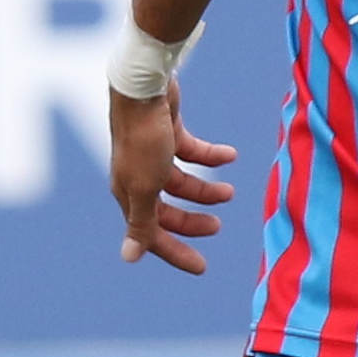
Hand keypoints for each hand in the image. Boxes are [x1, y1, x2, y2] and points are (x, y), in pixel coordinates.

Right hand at [109, 90, 239, 273]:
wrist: (144, 89)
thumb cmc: (142, 139)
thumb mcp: (144, 187)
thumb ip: (140, 223)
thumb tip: (128, 258)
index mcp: (130, 194)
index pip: (152, 234)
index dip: (176, 252)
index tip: (202, 267)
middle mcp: (138, 178)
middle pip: (167, 211)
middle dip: (192, 221)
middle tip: (218, 226)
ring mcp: (153, 155)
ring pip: (182, 182)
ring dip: (206, 191)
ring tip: (230, 192)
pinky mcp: (167, 132)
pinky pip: (191, 152)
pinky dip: (211, 157)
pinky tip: (230, 156)